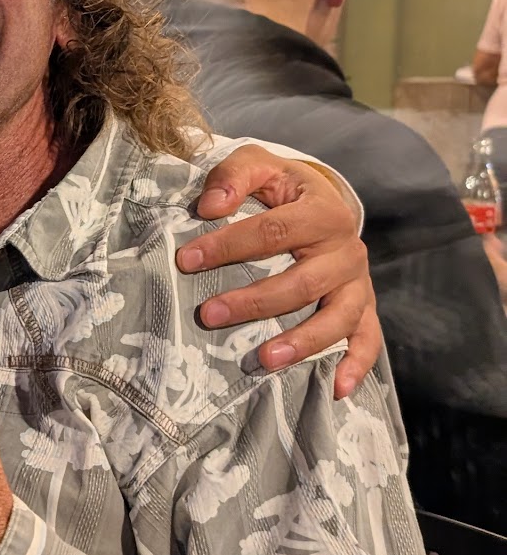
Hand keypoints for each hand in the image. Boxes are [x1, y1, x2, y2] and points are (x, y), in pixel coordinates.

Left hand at [176, 145, 378, 397]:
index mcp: (322, 210)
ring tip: (265, 359)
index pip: (273, 231)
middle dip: (254, 302)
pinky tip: (338, 389)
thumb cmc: (280, 188)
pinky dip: (357, 365)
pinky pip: (368, 339)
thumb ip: (232, 176)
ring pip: (337, 317)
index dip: (227, 246)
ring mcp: (358, 282)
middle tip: (208, 315)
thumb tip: (209, 207)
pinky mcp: (364, 307)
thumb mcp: (257, 165)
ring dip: (302, 341)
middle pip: (302, 282)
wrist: (321, 201)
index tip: (186, 261)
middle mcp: (347, 249)